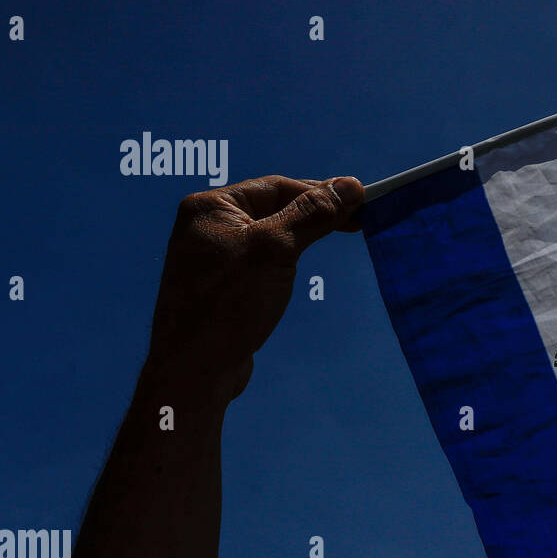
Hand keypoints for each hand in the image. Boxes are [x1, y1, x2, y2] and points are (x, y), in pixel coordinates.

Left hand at [146, 175, 363, 401]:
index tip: (361, 201)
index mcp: (211, 207)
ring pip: (271, 233)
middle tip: (358, 220)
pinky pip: (262, 258)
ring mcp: (213, 256)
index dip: (322, 192)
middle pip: (274, 206)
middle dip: (315, 212)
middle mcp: (207, 226)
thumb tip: (350, 186)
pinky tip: (300, 267)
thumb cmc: (229, 305)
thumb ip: (312, 214)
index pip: (278, 187)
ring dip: (304, 234)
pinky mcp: (223, 285)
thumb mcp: (276, 250)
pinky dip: (288, 257)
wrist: (195, 371)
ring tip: (339, 235)